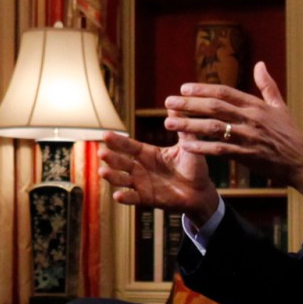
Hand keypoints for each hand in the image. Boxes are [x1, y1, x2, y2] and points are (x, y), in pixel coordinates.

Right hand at [98, 130, 220, 222]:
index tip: (106, 135)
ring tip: (103, 172)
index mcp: (148, 154)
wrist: (201, 191)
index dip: (118, 141)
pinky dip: (125, 198)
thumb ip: (180, 126)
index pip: (129, 146)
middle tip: (101, 152)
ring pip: (122, 180)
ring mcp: (142, 184)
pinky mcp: (147, 199)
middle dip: (111, 158)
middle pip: (122, 162)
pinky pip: (133, 198)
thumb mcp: (188, 144)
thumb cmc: (194, 166)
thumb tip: (175, 104)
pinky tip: (117, 196)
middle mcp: (141, 168)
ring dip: (112, 176)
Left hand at [164, 62, 302, 194]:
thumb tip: (260, 64)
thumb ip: (267, 85)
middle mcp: (250, 118)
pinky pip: (220, 150)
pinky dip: (202, 147)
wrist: (301, 160)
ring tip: (169, 123)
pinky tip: (185, 146)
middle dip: (189, 104)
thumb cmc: (290, 134)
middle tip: (168, 102)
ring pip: (213, 127)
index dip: (202, 89)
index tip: (183, 88)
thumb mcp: (280, 106)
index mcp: (256, 105)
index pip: (225, 92)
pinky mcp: (246, 155)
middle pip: (215, 107)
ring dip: (189, 125)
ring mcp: (248, 136)